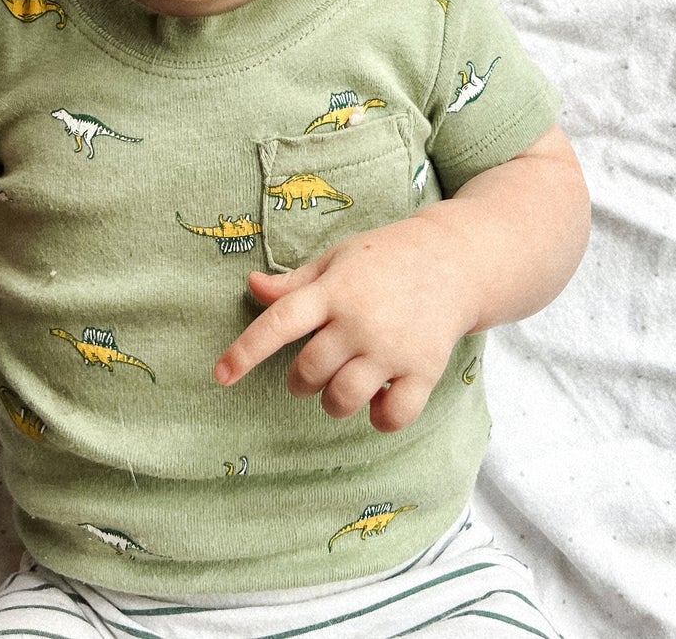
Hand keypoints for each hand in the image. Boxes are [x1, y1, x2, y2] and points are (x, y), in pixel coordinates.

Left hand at [214, 215, 475, 432]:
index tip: (221, 375)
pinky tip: (380, 398)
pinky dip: (379, 418)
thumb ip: (296, 283)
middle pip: (307, 372)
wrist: (455, 259)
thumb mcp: (338, 259)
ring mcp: (392, 348)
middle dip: (300, 380)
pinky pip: (391, 417)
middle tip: (315, 367)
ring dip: (332, 402)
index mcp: (334, 289)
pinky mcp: (423, 370)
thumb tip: (252, 287)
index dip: (245, 351)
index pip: (279, 322)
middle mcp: (360, 320)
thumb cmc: (387, 258)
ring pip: (341, 399)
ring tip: (343, 384)